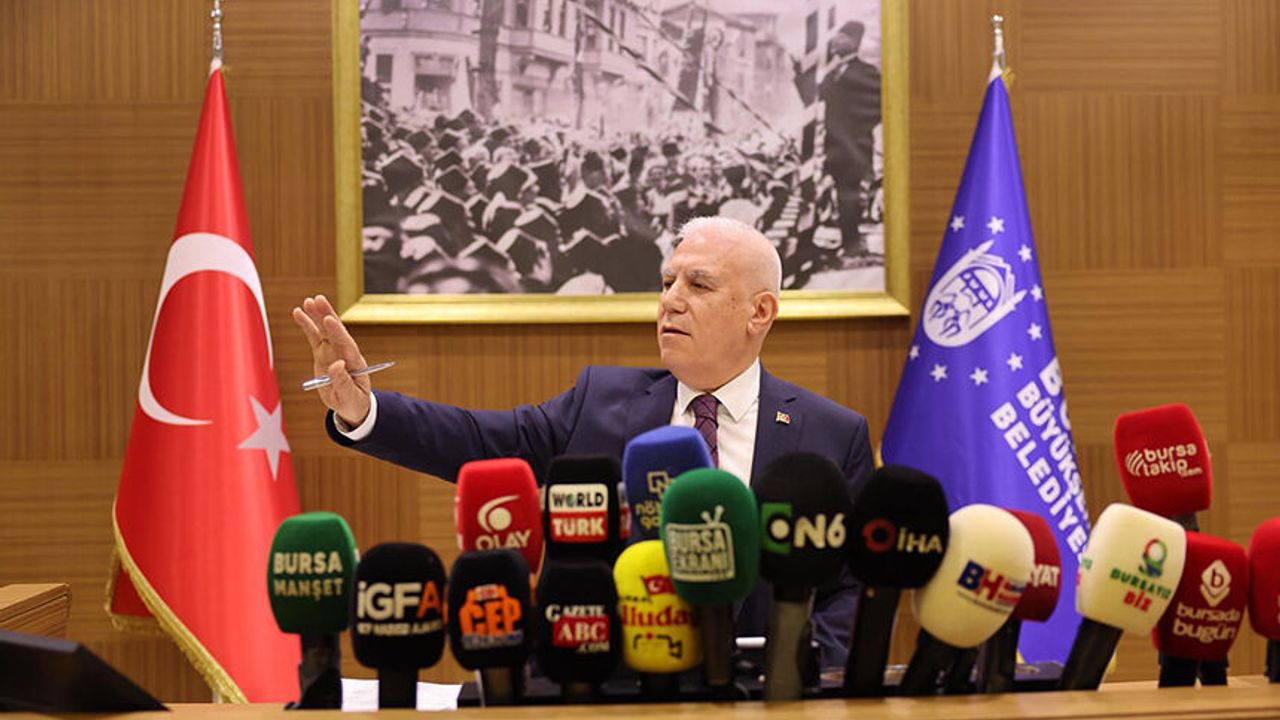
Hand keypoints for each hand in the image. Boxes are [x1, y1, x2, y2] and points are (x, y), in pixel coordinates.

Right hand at [292, 295, 372, 426]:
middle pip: (336, 331)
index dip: (338, 331)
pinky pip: (314, 336)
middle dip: (328, 315)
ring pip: (324, 330)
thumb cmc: (354, 402)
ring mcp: (333, 351)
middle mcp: (344, 353)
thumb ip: (343, 382)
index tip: (329, 319)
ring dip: (317, 315)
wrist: (351, 405)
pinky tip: (298, 312)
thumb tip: (337, 365)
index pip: (347, 344)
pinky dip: (307, 324)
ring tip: (308, 301)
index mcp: (355, 363)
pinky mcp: (322, 354)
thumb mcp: (350, 397)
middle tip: (319, 300)